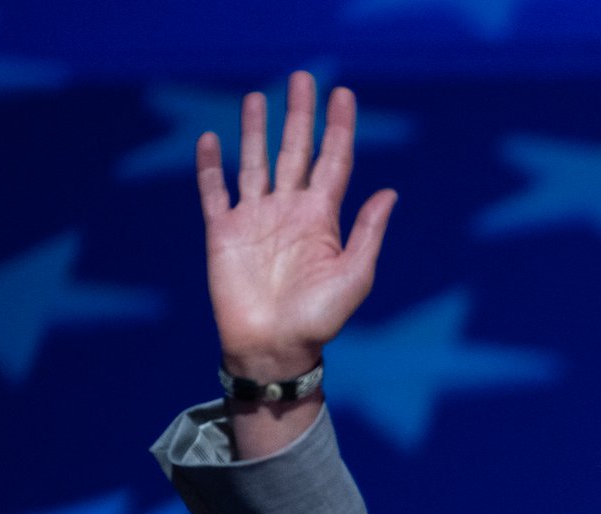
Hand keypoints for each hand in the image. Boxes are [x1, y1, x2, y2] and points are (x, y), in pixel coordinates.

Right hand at [196, 70, 395, 379]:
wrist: (275, 349)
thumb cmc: (320, 320)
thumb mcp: (354, 275)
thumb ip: (367, 232)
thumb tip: (390, 192)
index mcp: (322, 218)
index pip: (333, 161)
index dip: (338, 128)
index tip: (344, 95)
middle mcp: (289, 211)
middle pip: (295, 151)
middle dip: (300, 116)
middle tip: (304, 78)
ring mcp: (255, 220)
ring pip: (255, 162)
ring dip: (256, 130)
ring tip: (259, 97)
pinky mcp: (223, 233)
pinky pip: (214, 192)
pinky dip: (210, 167)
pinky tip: (210, 139)